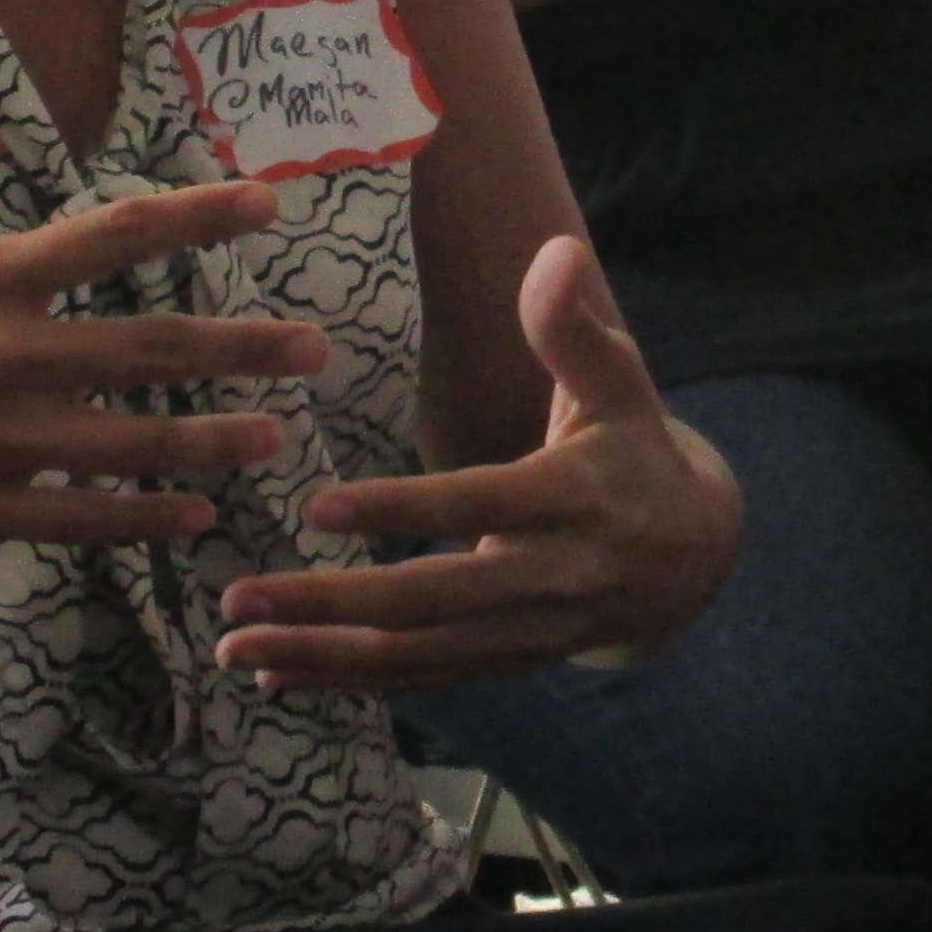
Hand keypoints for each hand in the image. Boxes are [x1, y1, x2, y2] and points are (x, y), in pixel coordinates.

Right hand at [0, 101, 331, 562]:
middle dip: (242, 348)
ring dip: (210, 438)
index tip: (267, 205)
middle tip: (317, 349)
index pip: (111, 236)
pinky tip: (194, 515)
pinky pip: (76, 516)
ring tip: (279, 437)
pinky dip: (140, 516)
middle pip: (148, 346)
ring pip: (128, 439)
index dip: (197, 218)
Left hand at [212, 235, 740, 688]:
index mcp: (572, 499)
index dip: (401, 510)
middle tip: (238, 596)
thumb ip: (574, 327)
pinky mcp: (507, 663)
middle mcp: (551, 578)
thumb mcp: (619, 386)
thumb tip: (554, 251)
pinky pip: (423, 678)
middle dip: (330, 603)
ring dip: (322, 656)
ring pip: (417, 655)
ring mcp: (528, 633)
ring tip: (236, 648)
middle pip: (431, 601)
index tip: (317, 507)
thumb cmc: (635, 451)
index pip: (478, 504)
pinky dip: (350, 680)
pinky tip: (279, 673)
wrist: (695, 560)